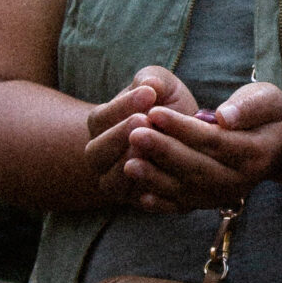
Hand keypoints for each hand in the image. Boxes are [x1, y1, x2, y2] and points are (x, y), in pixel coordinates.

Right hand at [83, 66, 198, 205]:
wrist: (184, 142)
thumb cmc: (167, 107)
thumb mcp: (162, 87)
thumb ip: (154, 80)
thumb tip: (149, 84)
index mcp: (101, 125)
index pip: (101, 117)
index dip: (123, 105)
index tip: (149, 92)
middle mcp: (100, 157)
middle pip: (96, 152)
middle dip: (120, 136)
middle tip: (145, 120)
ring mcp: (115, 184)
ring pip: (112, 181)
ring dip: (130, 165)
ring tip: (151, 148)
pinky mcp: (137, 202)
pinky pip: (138, 201)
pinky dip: (149, 192)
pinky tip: (165, 175)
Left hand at [120, 81, 281, 212]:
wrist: (278, 144)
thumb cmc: (268, 113)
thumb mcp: (267, 99)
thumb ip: (249, 107)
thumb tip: (224, 117)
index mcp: (255, 153)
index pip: (213, 142)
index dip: (182, 129)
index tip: (154, 112)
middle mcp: (241, 180)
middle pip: (196, 169)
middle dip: (163, 152)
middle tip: (134, 134)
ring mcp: (225, 195)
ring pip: (187, 191)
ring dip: (156, 179)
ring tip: (129, 162)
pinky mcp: (212, 202)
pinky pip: (185, 206)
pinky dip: (162, 204)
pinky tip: (139, 195)